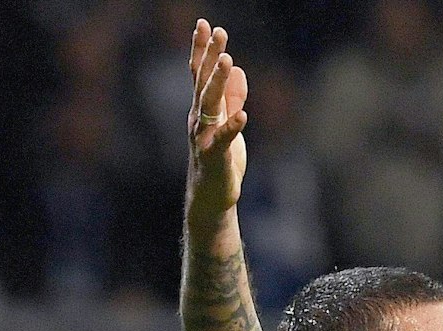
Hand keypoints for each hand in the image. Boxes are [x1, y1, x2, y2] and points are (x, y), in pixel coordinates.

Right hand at [187, 19, 249, 213]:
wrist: (212, 195)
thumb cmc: (220, 158)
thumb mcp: (229, 121)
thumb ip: (232, 97)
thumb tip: (238, 70)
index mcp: (202, 109)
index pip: (200, 73)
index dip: (202, 49)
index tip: (206, 24)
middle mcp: (199, 118)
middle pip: (202, 81)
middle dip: (210, 56)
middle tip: (217, 32)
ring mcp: (205, 136)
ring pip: (209, 104)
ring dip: (217, 82)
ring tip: (228, 60)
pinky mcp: (216, 156)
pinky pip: (224, 139)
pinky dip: (233, 127)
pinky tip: (243, 116)